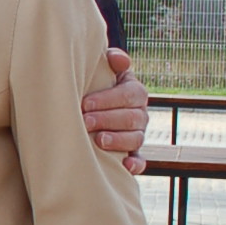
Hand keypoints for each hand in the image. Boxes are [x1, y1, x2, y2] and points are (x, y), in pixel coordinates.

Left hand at [83, 49, 148, 175]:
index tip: (85, 103)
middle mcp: (139, 113)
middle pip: (132, 116)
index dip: (108, 99)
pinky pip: (140, 160)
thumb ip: (112, 62)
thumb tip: (115, 58)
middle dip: (108, 119)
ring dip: (119, 140)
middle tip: (85, 121)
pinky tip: (126, 166)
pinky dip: (136, 164)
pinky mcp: (133, 154)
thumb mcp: (104, 71)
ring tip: (99, 141)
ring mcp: (137, 134)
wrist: (92, 109)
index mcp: (134, 91)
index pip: (130, 93)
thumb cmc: (96, 86)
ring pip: (136, 138)